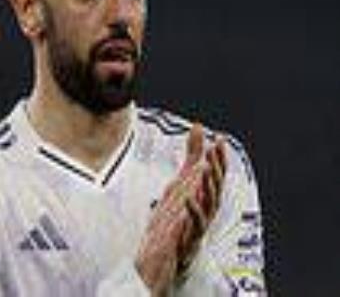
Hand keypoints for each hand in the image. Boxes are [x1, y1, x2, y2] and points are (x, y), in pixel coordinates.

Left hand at [135, 124, 204, 295]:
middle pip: (216, 187)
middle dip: (216, 168)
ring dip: (209, 186)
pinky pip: (195, 225)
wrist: (162, 254)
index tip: (219, 139)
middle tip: (214, 150)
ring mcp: (199, 226)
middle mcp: (206, 210)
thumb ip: (192, 155)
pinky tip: (188, 197)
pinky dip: (193, 211)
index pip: (215, 175)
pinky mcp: (189, 239)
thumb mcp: (181, 180)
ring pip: (210, 205)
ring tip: (206, 169)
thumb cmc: (175, 215)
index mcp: (204, 197)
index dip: (219, 158)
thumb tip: (198, 126)